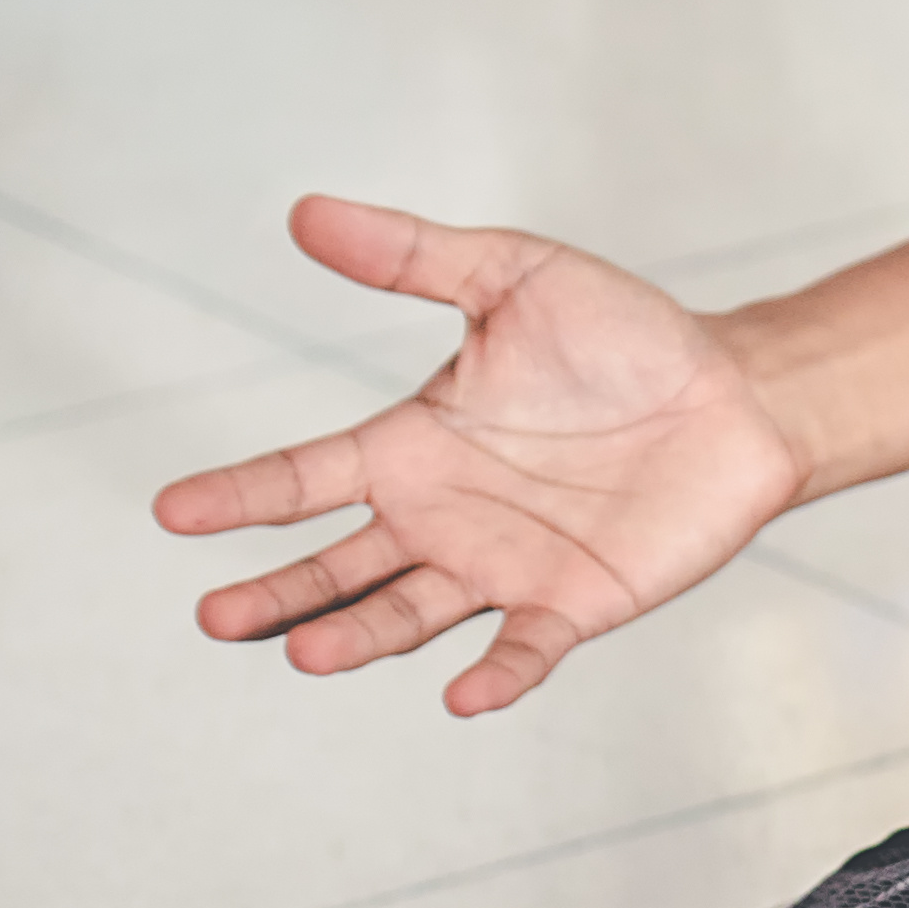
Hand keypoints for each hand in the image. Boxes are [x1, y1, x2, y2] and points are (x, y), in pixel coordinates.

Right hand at [153, 198, 810, 714]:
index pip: (303, 476)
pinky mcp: (575, 601)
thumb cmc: (624, 337)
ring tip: (304, 652)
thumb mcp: (514, 278)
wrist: (737, 392)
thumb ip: (414, 256)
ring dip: (358, 636)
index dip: (240, 494)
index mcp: (410, 447)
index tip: (171, 511)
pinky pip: (525, 649)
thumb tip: (307, 212)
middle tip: (217, 617)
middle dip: (279, 594)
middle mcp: (441, 518)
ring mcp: (503, 567)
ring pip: (408, 615)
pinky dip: (496, 674)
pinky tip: (465, 695)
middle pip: (338, 568)